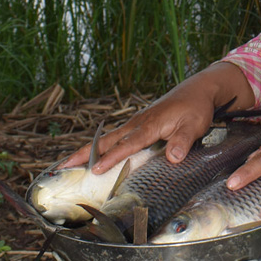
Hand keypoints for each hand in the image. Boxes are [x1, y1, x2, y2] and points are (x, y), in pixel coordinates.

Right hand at [61, 62, 255, 173]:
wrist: (198, 89)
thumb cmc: (196, 108)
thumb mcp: (195, 125)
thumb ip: (182, 141)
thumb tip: (172, 158)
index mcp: (149, 125)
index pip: (126, 144)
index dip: (111, 158)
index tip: (94, 171)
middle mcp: (138, 123)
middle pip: (107, 140)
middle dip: (84, 154)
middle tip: (62, 166)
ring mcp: (136, 122)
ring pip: (107, 138)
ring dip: (88, 151)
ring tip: (67, 164)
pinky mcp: (139, 123)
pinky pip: (115, 136)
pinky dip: (101, 146)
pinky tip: (94, 156)